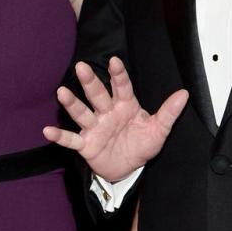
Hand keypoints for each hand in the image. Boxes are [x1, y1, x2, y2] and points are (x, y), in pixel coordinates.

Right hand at [43, 57, 187, 181]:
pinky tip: (48, 131)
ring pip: (82, 113)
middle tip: (81, 67)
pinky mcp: (86, 145)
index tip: (114, 61)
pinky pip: (71, 140)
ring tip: (62, 92)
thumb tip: (184, 94)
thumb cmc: (142, 145)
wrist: (129, 169)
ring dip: (72, 103)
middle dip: (90, 82)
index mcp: (125, 106)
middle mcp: (107, 113)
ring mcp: (95, 128)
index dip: (118, 74)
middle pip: (97, 95)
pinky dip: (60, 136)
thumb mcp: (159, 130)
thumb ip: (169, 112)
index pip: (122, 87)